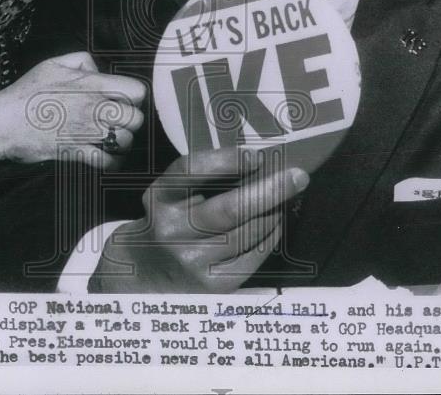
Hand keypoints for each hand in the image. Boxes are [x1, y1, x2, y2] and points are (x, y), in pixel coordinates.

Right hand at [0, 52, 145, 168]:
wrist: (1, 122)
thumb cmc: (25, 93)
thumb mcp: (52, 64)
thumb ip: (81, 60)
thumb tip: (99, 69)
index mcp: (91, 84)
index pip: (136, 90)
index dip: (134, 97)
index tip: (124, 101)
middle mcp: (93, 107)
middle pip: (136, 118)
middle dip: (130, 121)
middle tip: (118, 123)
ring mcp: (86, 131)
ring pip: (125, 141)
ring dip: (121, 143)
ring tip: (111, 140)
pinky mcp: (76, 152)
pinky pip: (108, 162)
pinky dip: (111, 163)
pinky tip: (106, 158)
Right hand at [92, 149, 308, 292]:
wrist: (142, 275)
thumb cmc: (167, 222)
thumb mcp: (170, 195)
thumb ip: (202, 179)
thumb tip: (259, 165)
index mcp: (159, 199)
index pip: (191, 171)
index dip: (226, 161)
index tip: (257, 156)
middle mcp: (172, 231)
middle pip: (229, 209)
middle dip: (270, 189)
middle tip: (298, 176)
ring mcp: (193, 262)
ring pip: (248, 233)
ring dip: (273, 213)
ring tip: (285, 199)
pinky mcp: (213, 285)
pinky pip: (253, 256)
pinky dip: (270, 236)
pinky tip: (275, 224)